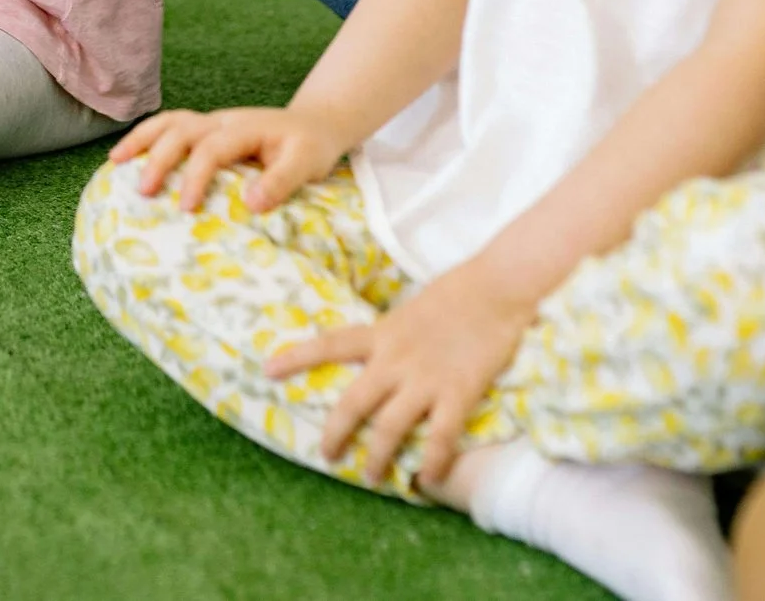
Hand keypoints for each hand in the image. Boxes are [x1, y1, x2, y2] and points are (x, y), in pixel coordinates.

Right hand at [108, 106, 349, 213]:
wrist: (315, 125)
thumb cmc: (310, 147)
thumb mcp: (307, 163)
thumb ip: (282, 181)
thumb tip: (250, 204)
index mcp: (245, 127)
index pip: (212, 148)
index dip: (195, 176)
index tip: (186, 209)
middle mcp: (223, 121)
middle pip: (181, 130)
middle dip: (158, 159)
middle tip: (143, 192)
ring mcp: (212, 122)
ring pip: (169, 122)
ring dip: (141, 140)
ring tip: (115, 163)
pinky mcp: (206, 130)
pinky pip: (170, 128)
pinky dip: (146, 138)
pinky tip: (126, 157)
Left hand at [266, 258, 538, 490]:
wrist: (497, 285)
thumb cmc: (460, 291)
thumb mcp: (413, 310)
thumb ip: (397, 335)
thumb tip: (386, 350)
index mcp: (383, 333)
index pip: (330, 344)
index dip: (297, 358)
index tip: (267, 370)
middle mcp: (396, 358)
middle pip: (353, 402)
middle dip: (335, 433)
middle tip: (326, 455)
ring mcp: (426, 378)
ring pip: (389, 427)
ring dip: (377, 456)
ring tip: (370, 476)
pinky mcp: (458, 391)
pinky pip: (441, 436)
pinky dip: (435, 461)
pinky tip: (429, 478)